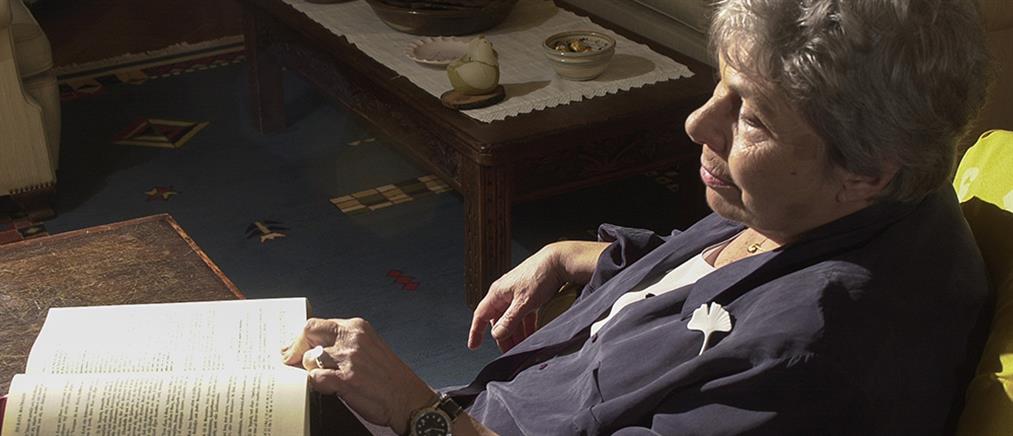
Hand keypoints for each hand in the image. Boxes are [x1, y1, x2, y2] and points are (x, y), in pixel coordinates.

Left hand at [282, 318, 433, 435]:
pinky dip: (316, 385)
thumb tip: (312, 346)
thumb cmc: (389, 377)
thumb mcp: (368, 347)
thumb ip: (342, 343)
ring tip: (323, 379)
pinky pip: (315, 379)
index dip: (300, 338)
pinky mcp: (346, 380)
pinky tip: (328, 388)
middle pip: (308, 333)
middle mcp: (353, 339)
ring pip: (309, 358)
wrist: (408, 399)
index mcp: (358, 328)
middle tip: (293, 362)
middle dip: (296, 349)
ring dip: (311, 371)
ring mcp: (349, 359)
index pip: (316, 323)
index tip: (293, 348)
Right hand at [468, 241, 607, 351]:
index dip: (476, 331)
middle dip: (502, 337)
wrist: (558, 261)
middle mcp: (504, 293)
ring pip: (511, 318)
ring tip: (521, 346)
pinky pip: (523, 314)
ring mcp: (516, 293)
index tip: (473, 345)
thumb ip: (509, 320)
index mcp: (497, 293)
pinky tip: (530, 335)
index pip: (481, 315)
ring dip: (515, 333)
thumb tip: (497, 334)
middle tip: (508, 352)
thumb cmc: (540, 276)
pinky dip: (525, 325)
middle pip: (497, 320)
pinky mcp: (528, 294)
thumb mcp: (523, 303)